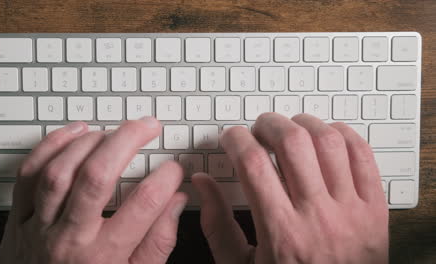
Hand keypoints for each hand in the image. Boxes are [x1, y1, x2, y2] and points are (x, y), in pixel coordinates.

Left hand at [0, 117, 186, 263]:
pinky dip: (51, 146)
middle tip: (147, 126)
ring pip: (61, 172)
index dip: (166, 178)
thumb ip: (158, 242)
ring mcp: (41, 226)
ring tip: (112, 131)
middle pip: (97, 177)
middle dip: (127, 141)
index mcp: (104, 256)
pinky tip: (74, 133)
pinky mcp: (20, 217)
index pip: (143, 205)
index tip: (174, 170)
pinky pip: (29, 174)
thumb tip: (176, 203)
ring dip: (89, 143)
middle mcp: (71, 238)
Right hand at [193, 113, 388, 263]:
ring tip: (292, 129)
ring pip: (329, 142)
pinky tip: (327, 137)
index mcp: (281, 232)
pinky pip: (363, 155)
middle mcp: (317, 217)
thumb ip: (217, 224)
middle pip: (292, 143)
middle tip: (259, 129)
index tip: (232, 138)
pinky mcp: (374, 208)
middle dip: (269, 124)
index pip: (253, 164)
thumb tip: (202, 182)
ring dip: (304, 124)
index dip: (236, 139)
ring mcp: (351, 210)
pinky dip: (343, 135)